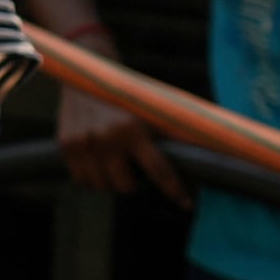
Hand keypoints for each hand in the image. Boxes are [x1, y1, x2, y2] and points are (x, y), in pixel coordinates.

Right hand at [54, 87, 184, 203]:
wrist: (88, 74)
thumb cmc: (127, 94)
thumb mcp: (151, 109)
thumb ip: (174, 130)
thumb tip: (214, 146)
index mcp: (133, 129)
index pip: (159, 171)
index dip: (175, 191)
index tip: (186, 204)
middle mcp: (107, 138)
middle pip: (126, 186)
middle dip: (134, 185)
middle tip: (136, 174)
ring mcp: (83, 143)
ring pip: (101, 186)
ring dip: (111, 183)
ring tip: (115, 168)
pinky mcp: (66, 145)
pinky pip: (80, 179)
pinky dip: (91, 179)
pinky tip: (98, 165)